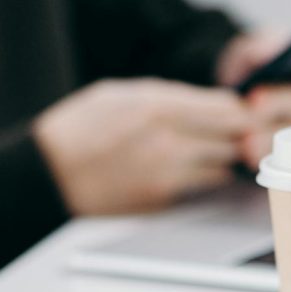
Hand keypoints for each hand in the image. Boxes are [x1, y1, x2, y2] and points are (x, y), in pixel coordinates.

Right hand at [33, 78, 252, 214]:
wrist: (48, 174)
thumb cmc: (78, 129)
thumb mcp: (120, 94)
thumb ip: (167, 96)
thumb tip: (205, 102)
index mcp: (158, 105)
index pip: (226, 108)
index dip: (239, 111)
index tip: (241, 112)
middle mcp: (169, 139)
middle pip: (233, 137)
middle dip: (239, 135)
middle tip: (239, 134)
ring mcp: (168, 172)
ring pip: (224, 165)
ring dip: (224, 158)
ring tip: (214, 152)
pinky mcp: (163, 198)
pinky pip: (202, 186)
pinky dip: (206, 178)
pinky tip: (194, 170)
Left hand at [217, 30, 290, 169]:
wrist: (237, 87)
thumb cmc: (257, 60)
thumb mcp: (256, 43)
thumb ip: (262, 44)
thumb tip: (263, 54)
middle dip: (280, 102)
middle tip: (255, 101)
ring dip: (268, 135)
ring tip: (246, 138)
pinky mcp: (285, 148)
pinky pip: (276, 153)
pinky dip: (260, 153)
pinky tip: (246, 152)